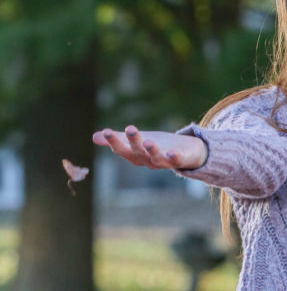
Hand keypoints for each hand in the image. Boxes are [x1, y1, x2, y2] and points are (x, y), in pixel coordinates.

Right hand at [92, 126, 206, 170]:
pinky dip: (174, 157)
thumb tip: (94, 137)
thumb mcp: (137, 141)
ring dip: (152, 150)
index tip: (106, 132)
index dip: (114, 141)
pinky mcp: (180, 159)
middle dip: (133, 142)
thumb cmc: (158, 147)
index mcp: (136, 155)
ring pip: (156, 158)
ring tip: (148, 141)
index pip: (122, 149)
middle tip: (129, 129)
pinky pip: (177, 160)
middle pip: (138, 152)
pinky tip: (173, 152)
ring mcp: (164, 161)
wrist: (187, 154)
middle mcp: (148, 160)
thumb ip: (118, 139)